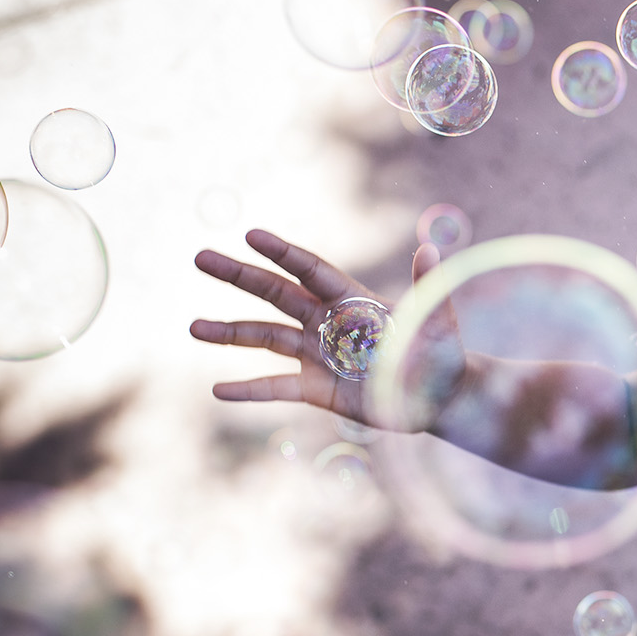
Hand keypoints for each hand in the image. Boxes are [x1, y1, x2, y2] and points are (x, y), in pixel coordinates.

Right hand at [190, 229, 446, 429]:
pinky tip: (218, 390)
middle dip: (239, 276)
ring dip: (229, 333)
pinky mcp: (317, 388)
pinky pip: (276, 387)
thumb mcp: (438, 323)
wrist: (442, 400)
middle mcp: (327, 322)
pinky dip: (248, 389)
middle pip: (276, 293)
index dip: (282, 254)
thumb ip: (429, 290)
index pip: (311, 270)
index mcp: (353, 301)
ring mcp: (317, 354)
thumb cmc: (443, 356)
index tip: (250, 235)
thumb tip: (430, 249)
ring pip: (265, 338)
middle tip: (200, 257)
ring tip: (193, 327)